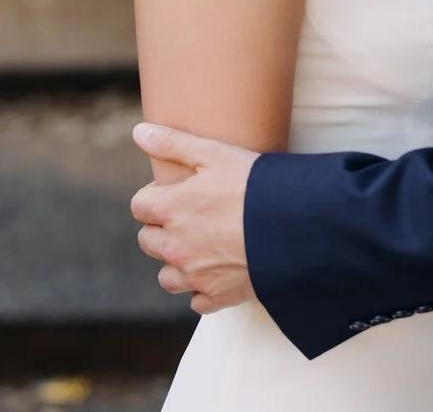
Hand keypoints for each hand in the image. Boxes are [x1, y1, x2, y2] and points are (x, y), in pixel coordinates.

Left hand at [131, 123, 261, 311]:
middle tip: (190, 217)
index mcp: (170, 209)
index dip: (155, 197)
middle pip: (148, 241)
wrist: (295, 226)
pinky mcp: (219, 296)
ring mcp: (195, 275)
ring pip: (167, 277)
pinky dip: (203, 290)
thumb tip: (138, 131)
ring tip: (201, 247)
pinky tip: (219, 273)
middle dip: (162, 229)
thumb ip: (172, 142)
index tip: (176, 192)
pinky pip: (197, 301)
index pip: (139, 206)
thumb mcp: (214, 152)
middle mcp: (176, 246)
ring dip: (177, 263)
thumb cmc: (254, 184)